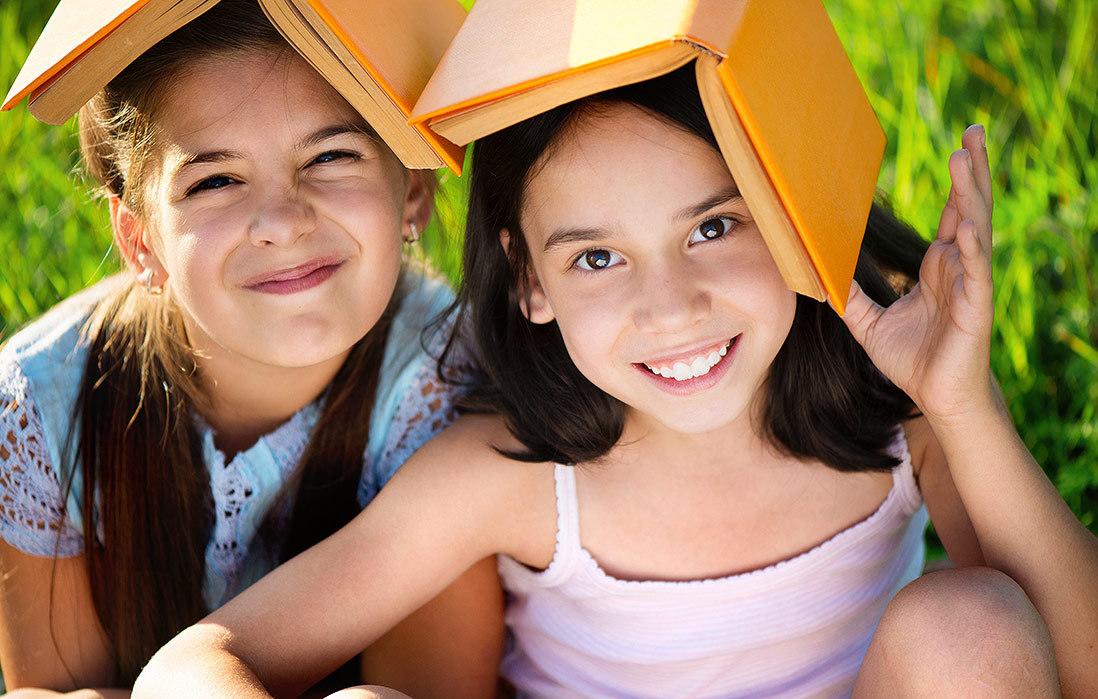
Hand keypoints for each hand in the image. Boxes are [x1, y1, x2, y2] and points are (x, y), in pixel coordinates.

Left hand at [839, 124, 995, 422]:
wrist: (934, 398)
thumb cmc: (911, 360)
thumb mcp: (867, 322)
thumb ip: (848, 296)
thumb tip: (818, 275)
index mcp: (939, 267)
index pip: (950, 213)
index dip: (956, 181)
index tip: (959, 145)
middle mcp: (957, 268)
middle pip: (968, 208)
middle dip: (972, 170)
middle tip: (975, 130)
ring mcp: (969, 285)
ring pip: (974, 229)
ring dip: (970, 193)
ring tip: (966, 156)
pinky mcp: (974, 308)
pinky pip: (973, 272)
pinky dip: (969, 247)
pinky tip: (964, 223)